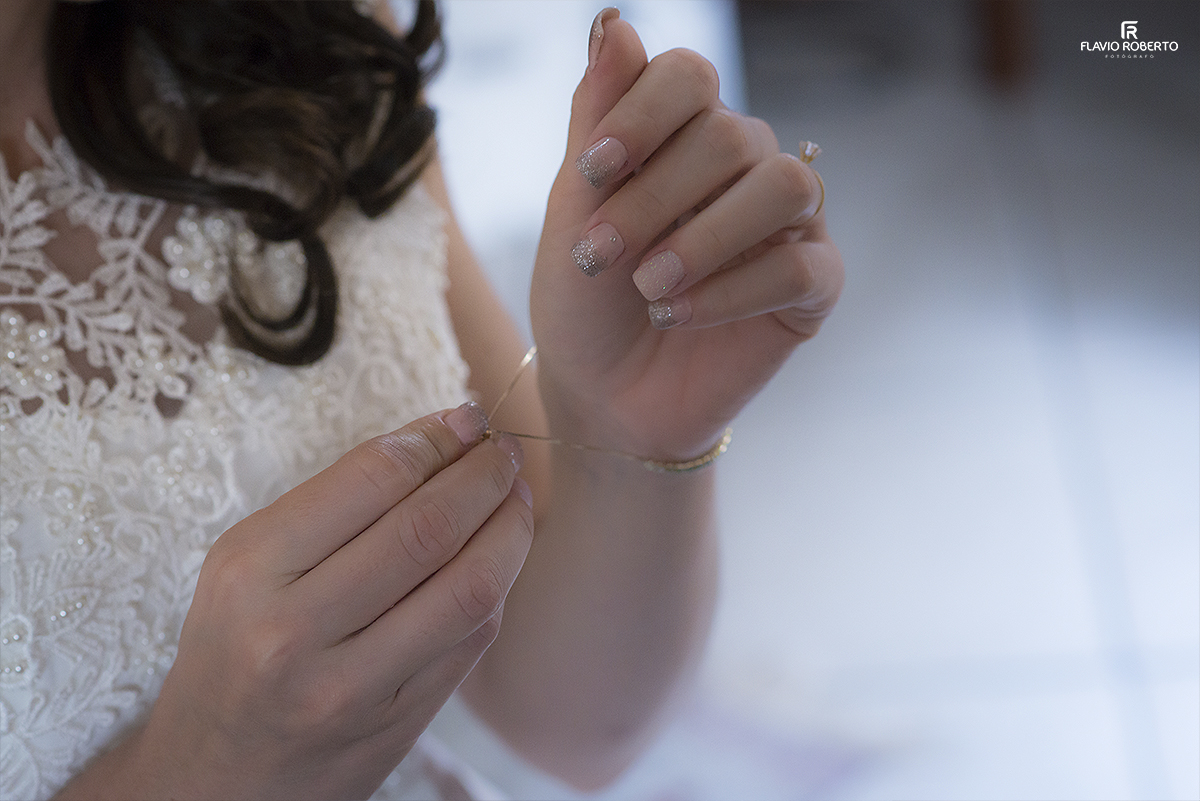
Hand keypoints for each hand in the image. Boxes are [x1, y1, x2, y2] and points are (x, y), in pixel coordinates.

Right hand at [126, 405, 531, 800]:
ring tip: (518, 495)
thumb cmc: (232, 652)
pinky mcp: (396, 724)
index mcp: (250, 570)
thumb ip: (335, 508)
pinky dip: (500, 584)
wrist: (213, 779)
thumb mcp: (246, 567)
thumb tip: (438, 440)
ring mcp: (351, 686)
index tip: (466, 418)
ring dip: (511, 527)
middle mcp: (295, 629)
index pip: (371, 479)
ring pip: (469, 586)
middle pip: (428, 528)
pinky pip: (473, 638)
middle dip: (483, 475)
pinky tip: (501, 554)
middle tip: (503, 449)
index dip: (435, 439)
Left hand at [531, 9, 842, 461]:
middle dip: (654, 196)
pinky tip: (678, 317)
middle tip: (598, 256)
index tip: (591, 170)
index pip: (689, 77)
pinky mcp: (812, 287)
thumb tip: (613, 20)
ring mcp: (785, 225)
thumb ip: (597, 117)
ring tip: (649, 288)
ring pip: (783, 185)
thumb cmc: (586, 302)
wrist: (605, 398)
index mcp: (683, 138)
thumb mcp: (574, 210)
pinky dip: (731, 292)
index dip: (642, 112)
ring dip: (705, 238)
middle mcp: (743, 169)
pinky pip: (801, 264)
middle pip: (730, 134)